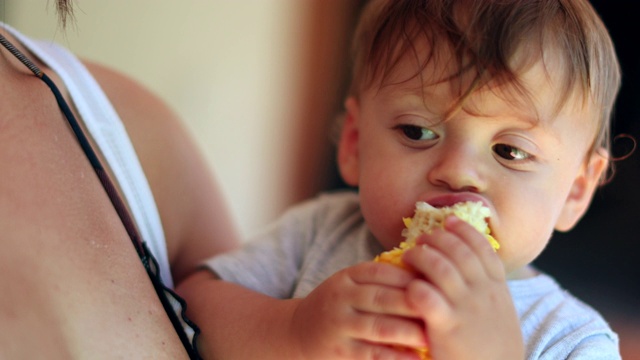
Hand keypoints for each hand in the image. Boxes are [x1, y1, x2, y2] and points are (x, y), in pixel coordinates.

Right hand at [291, 261, 427, 359]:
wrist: (296, 333)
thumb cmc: (336, 308)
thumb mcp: (350, 286)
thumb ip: (379, 281)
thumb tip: (426, 277)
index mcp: (347, 277)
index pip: (382, 272)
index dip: (410, 277)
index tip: (437, 284)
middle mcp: (341, 298)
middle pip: (383, 297)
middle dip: (415, 304)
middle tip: (444, 309)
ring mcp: (339, 325)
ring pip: (379, 327)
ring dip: (408, 332)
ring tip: (431, 336)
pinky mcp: (340, 351)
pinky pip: (371, 354)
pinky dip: (394, 357)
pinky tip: (414, 359)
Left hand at [402, 216, 523, 359]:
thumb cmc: (493, 351)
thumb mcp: (500, 316)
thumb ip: (487, 292)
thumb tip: (471, 270)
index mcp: (497, 290)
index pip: (484, 249)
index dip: (465, 230)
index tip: (449, 221)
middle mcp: (484, 294)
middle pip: (460, 251)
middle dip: (438, 238)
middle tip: (423, 237)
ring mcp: (466, 309)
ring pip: (440, 267)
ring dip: (422, 256)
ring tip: (408, 256)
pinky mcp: (446, 328)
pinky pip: (425, 296)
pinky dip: (415, 286)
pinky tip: (408, 286)